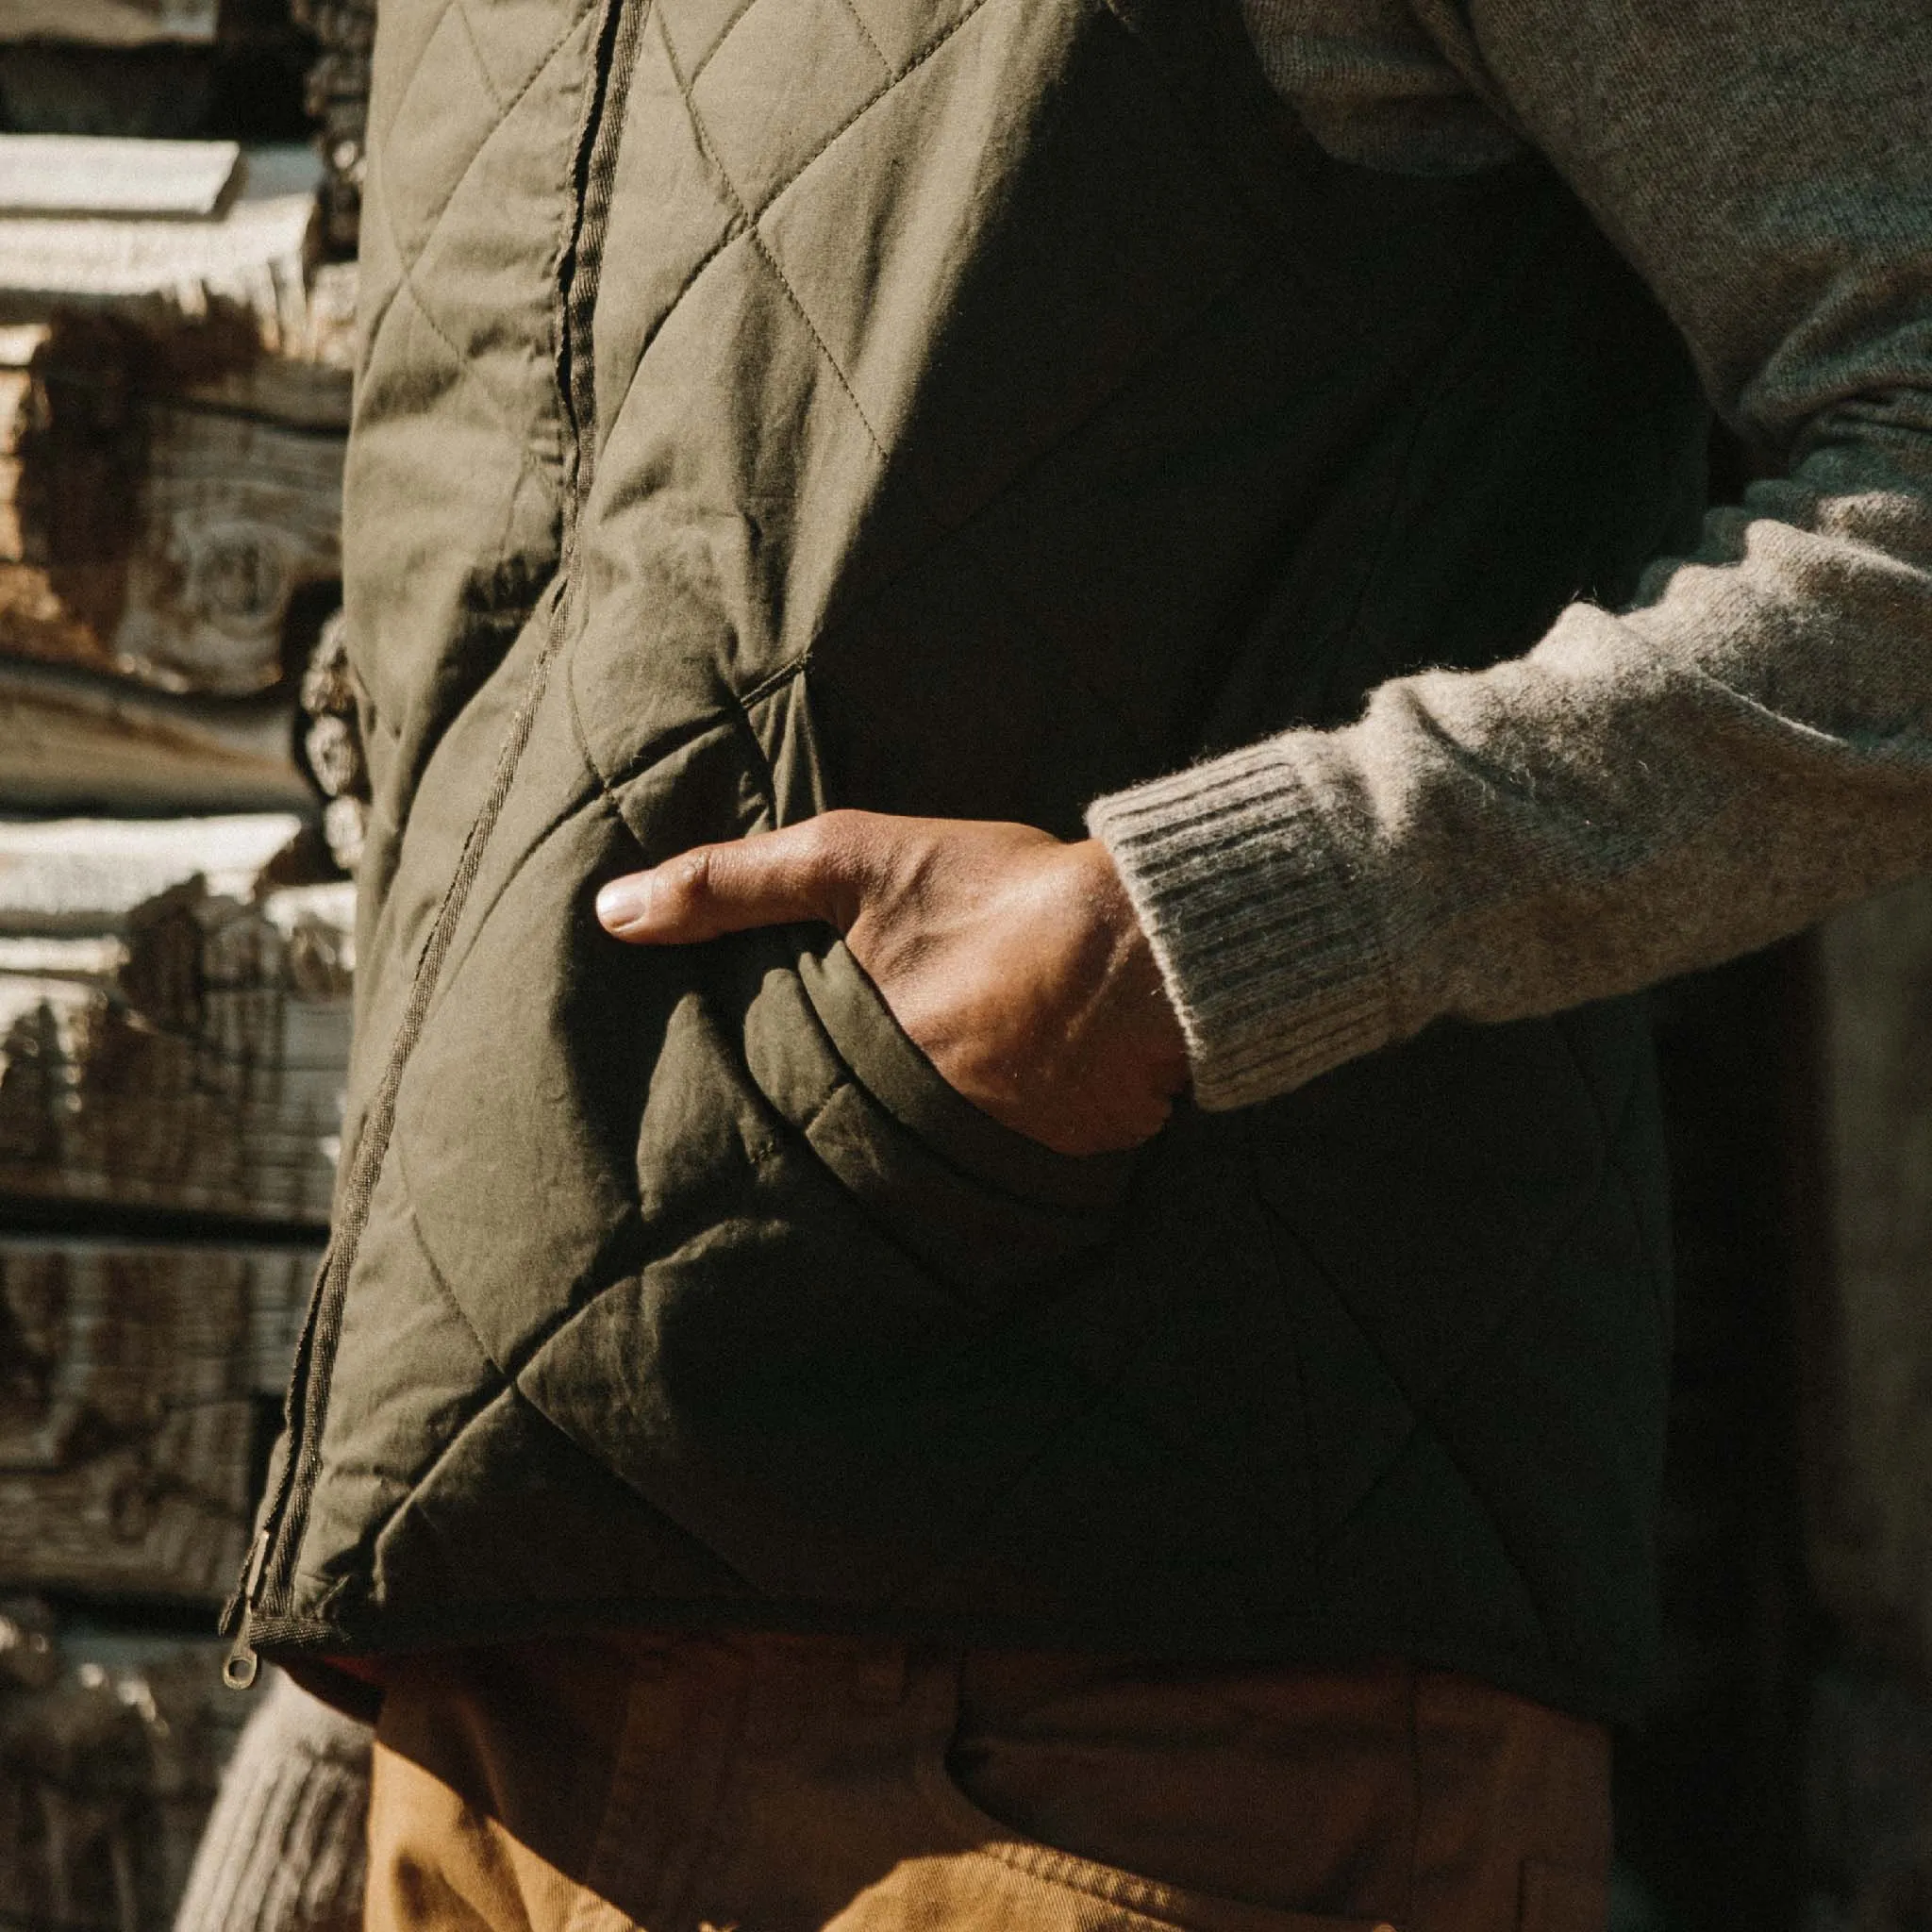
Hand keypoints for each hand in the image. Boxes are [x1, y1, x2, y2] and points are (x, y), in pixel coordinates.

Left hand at [594, 810, 1188, 1155]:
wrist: (1145, 944)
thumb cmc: (994, 894)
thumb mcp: (852, 860)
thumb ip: (731, 884)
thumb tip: (609, 914)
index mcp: (850, 1059)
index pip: (771, 1110)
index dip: (741, 1115)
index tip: (702, 1127)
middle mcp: (902, 1127)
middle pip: (832, 1151)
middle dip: (807, 1150)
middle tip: (766, 1159)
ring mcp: (973, 1159)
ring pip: (902, 1169)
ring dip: (885, 1161)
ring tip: (854, 1157)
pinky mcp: (1042, 1174)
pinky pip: (984, 1179)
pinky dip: (970, 1164)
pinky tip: (963, 1146)